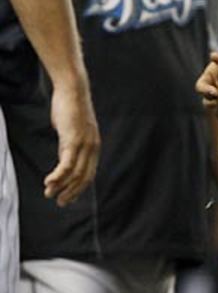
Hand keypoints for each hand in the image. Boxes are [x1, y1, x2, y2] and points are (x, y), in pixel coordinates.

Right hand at [44, 78, 100, 205]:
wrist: (72, 89)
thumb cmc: (69, 107)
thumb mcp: (69, 130)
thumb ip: (68, 144)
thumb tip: (63, 155)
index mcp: (93, 147)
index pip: (89, 174)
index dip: (79, 188)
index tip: (68, 197)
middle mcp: (92, 148)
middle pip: (84, 178)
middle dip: (72, 192)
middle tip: (60, 202)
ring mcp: (84, 145)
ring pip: (75, 174)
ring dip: (62, 186)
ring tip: (50, 195)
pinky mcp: (74, 140)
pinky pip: (66, 164)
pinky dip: (58, 176)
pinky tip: (49, 182)